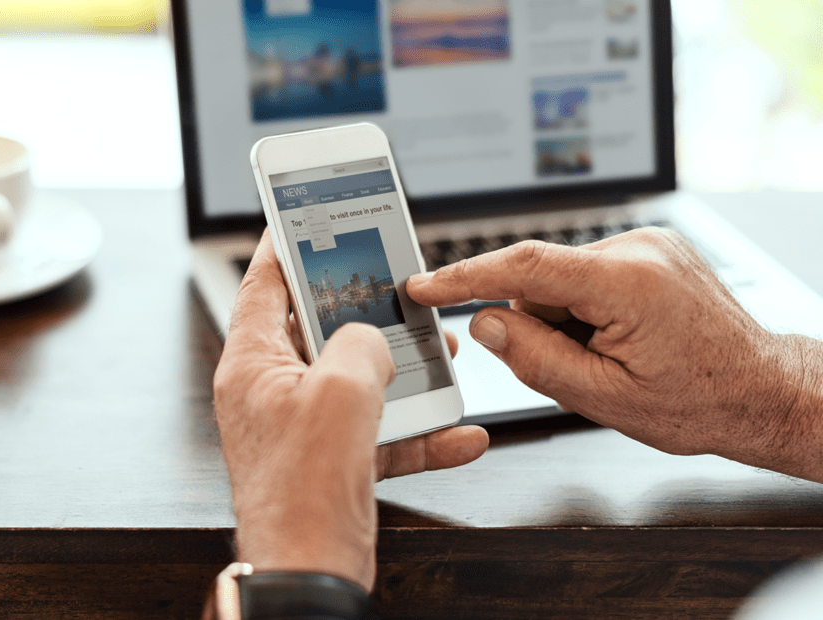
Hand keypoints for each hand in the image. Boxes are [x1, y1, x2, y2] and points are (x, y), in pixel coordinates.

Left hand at [213, 230, 487, 591]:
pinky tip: (460, 433)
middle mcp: (273, 391)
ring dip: (403, 370)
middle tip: (397, 290)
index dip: (284, 246)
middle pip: (319, 329)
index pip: (263, 285)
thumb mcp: (340, 392)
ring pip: (357, 378)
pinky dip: (419, 431)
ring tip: (443, 357)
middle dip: (366, 311)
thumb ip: (361, 346)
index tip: (304, 220)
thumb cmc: (302, 491)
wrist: (310, 572)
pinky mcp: (332, 459)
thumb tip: (373, 341)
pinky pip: (380, 431)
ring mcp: (303, 427)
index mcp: (253, 364)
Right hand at [407, 228, 822, 481]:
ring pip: (560, 280)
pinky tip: (618, 338)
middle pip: (540, 279)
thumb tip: (484, 323)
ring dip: (564, 319)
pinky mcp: (647, 249)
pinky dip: (583, 309)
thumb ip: (535, 359)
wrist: (759, 389)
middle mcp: (637, 249)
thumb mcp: (604, 398)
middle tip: (579, 366)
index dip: (465, 276)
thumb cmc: (698, 400)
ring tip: (613, 356)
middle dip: (538, 324)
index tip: (424, 285)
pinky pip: (584, 275)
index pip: (525, 266)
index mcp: (628, 283)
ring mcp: (645, 244)